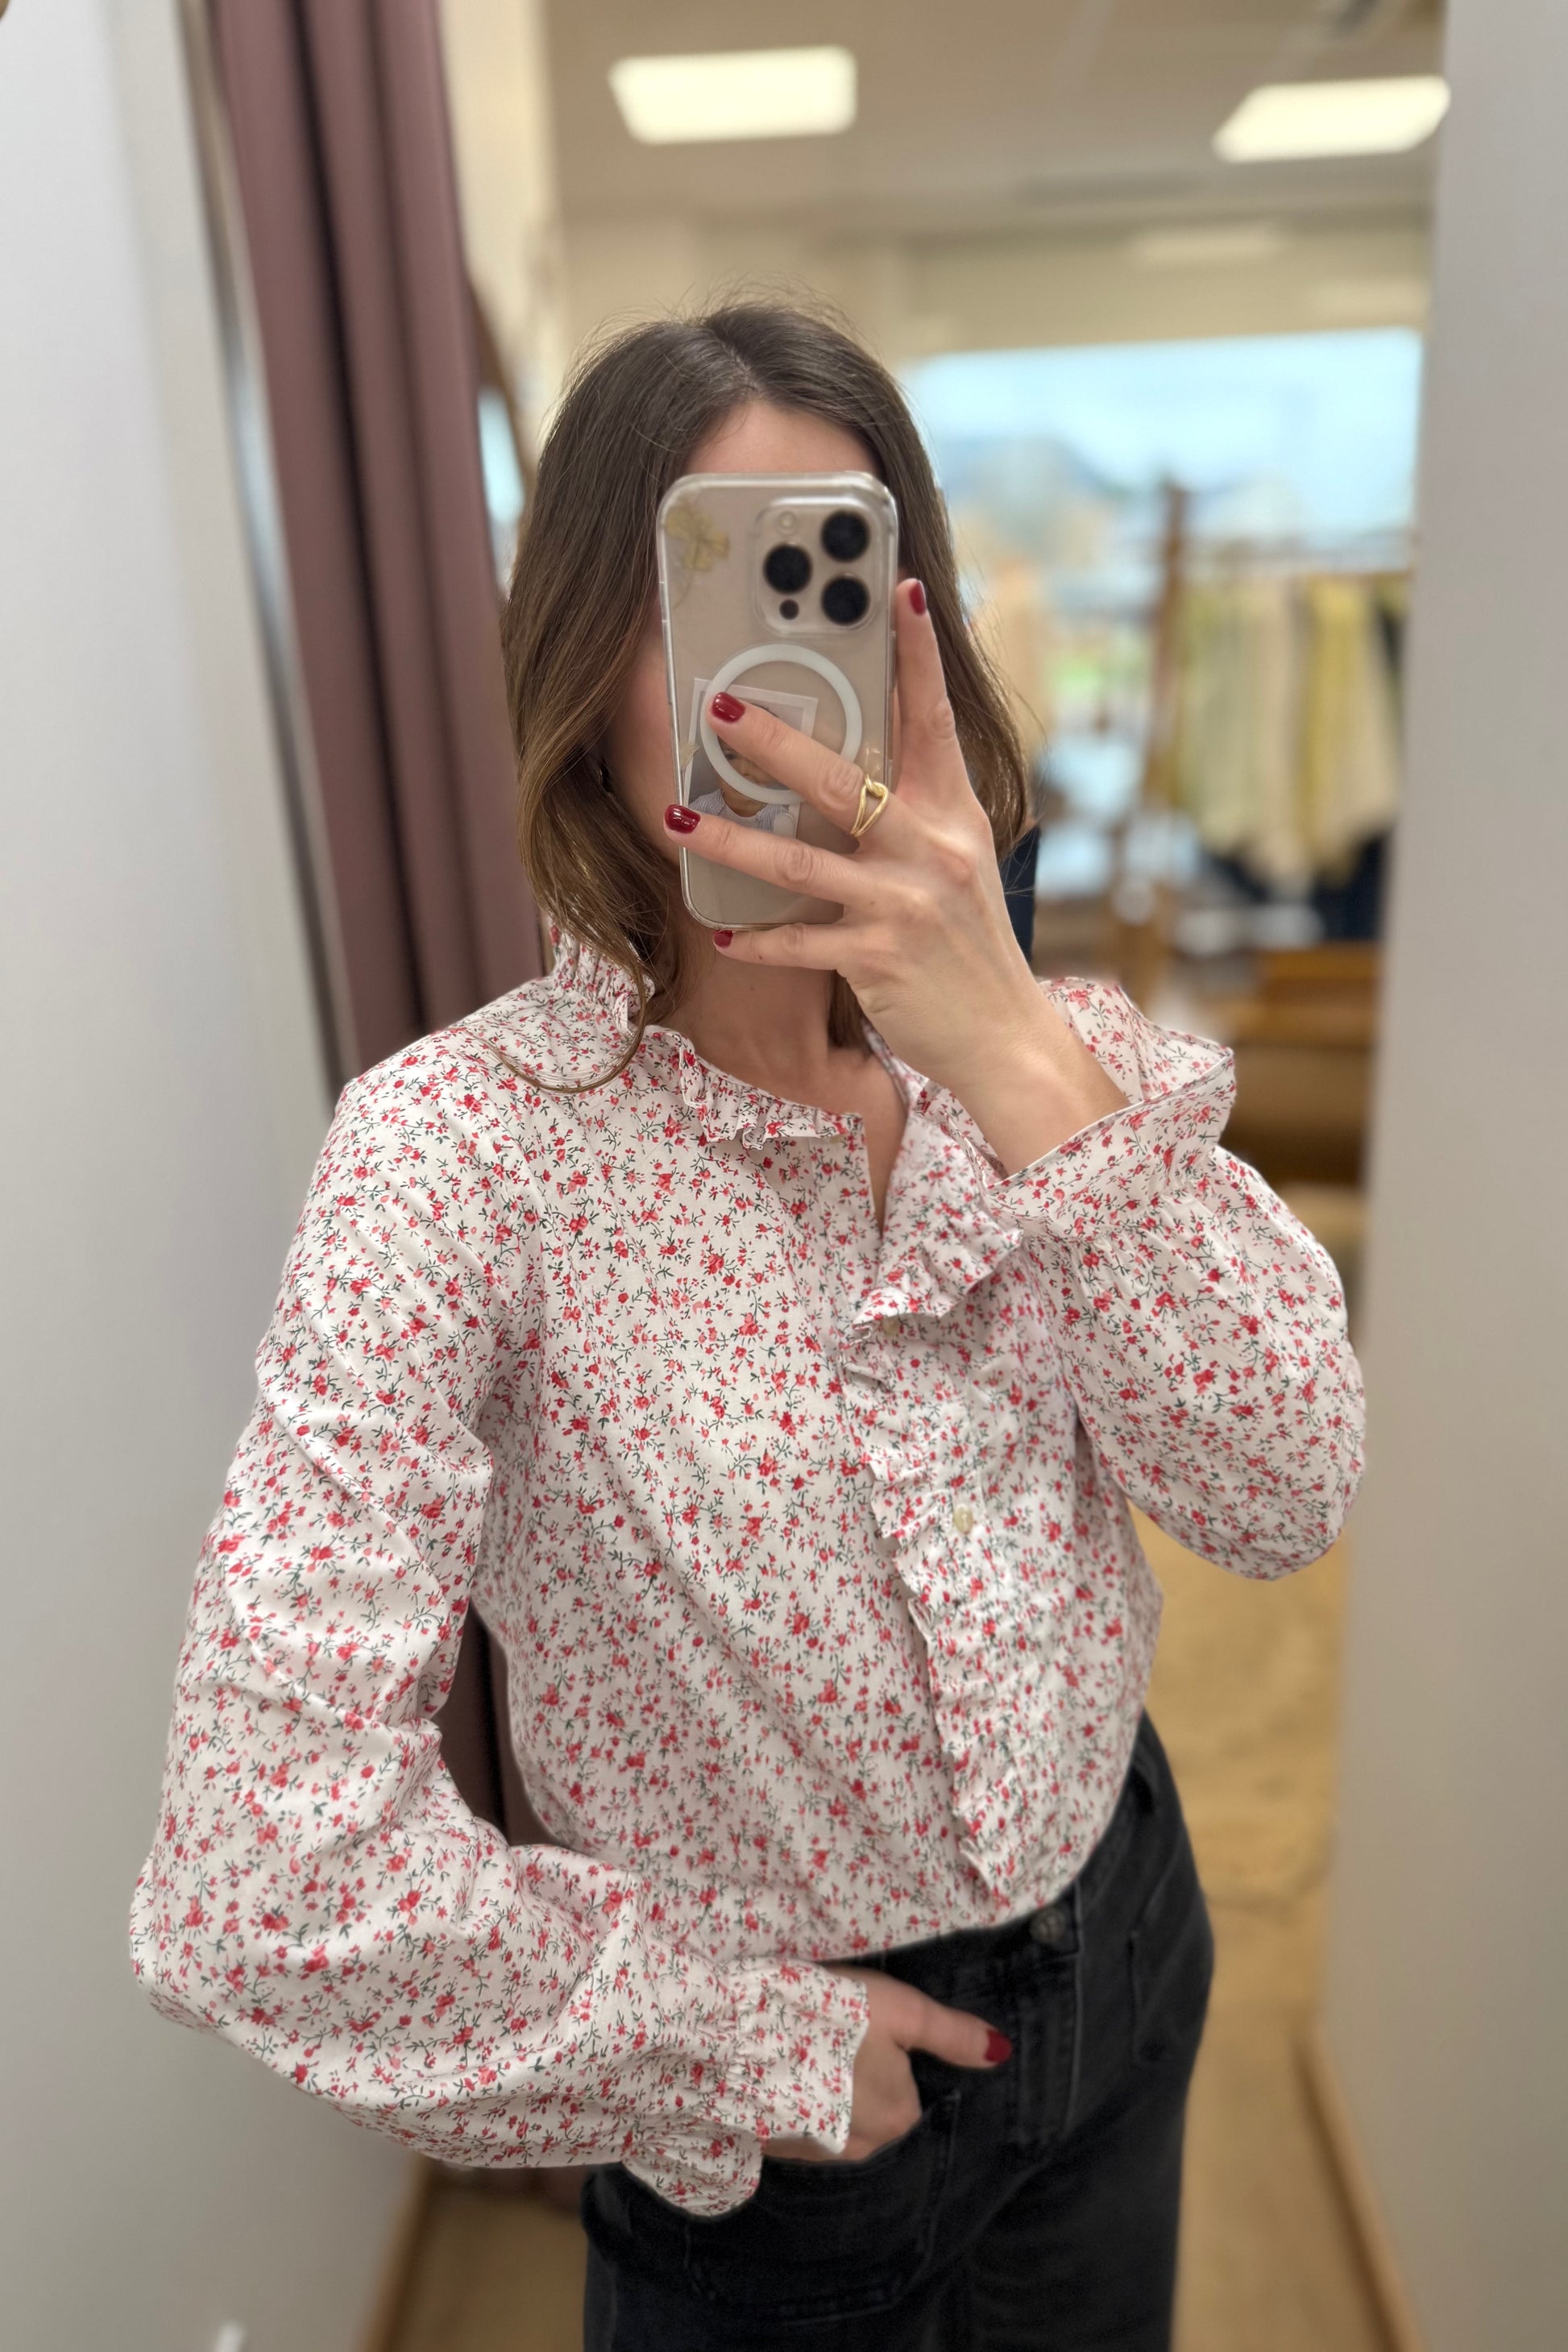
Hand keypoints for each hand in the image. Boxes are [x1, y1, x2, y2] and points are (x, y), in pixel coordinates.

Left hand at [663, 582, 1124, 1172]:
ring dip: (732, 840)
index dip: (917, 652)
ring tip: (679, 820)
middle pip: (841, 779)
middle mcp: (931, 848)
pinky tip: (721, 930)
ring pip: (801, 862)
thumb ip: (919, 812)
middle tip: (719, 706)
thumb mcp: (961, 863)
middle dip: (774, 742)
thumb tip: (860, 763)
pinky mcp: (879, 958)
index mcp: (953, 813)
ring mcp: (904, 903)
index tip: (897, 590)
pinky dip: (758, 940)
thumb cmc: (971, 947)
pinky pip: (801, 943)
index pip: (933, 717)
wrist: (1005, 1036)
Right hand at [766, 1966, 1010, 2163]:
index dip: (895, 2058)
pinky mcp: (777, 2150)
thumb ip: (952, 2035)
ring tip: (808, 2050)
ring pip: (839, 2122)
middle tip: (837, 2036)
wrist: (736, 2038)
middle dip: (863, 2081)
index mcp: (900, 2119)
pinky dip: (800, 2105)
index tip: (871, 2031)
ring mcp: (816, 2156)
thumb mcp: (901, 2010)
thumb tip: (1002, 2053)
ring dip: (831, 2097)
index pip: (912, 2093)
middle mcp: (864, 2151)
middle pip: (877, 2111)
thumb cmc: (830, 2016)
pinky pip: (804, 2128)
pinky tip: (783, 2071)